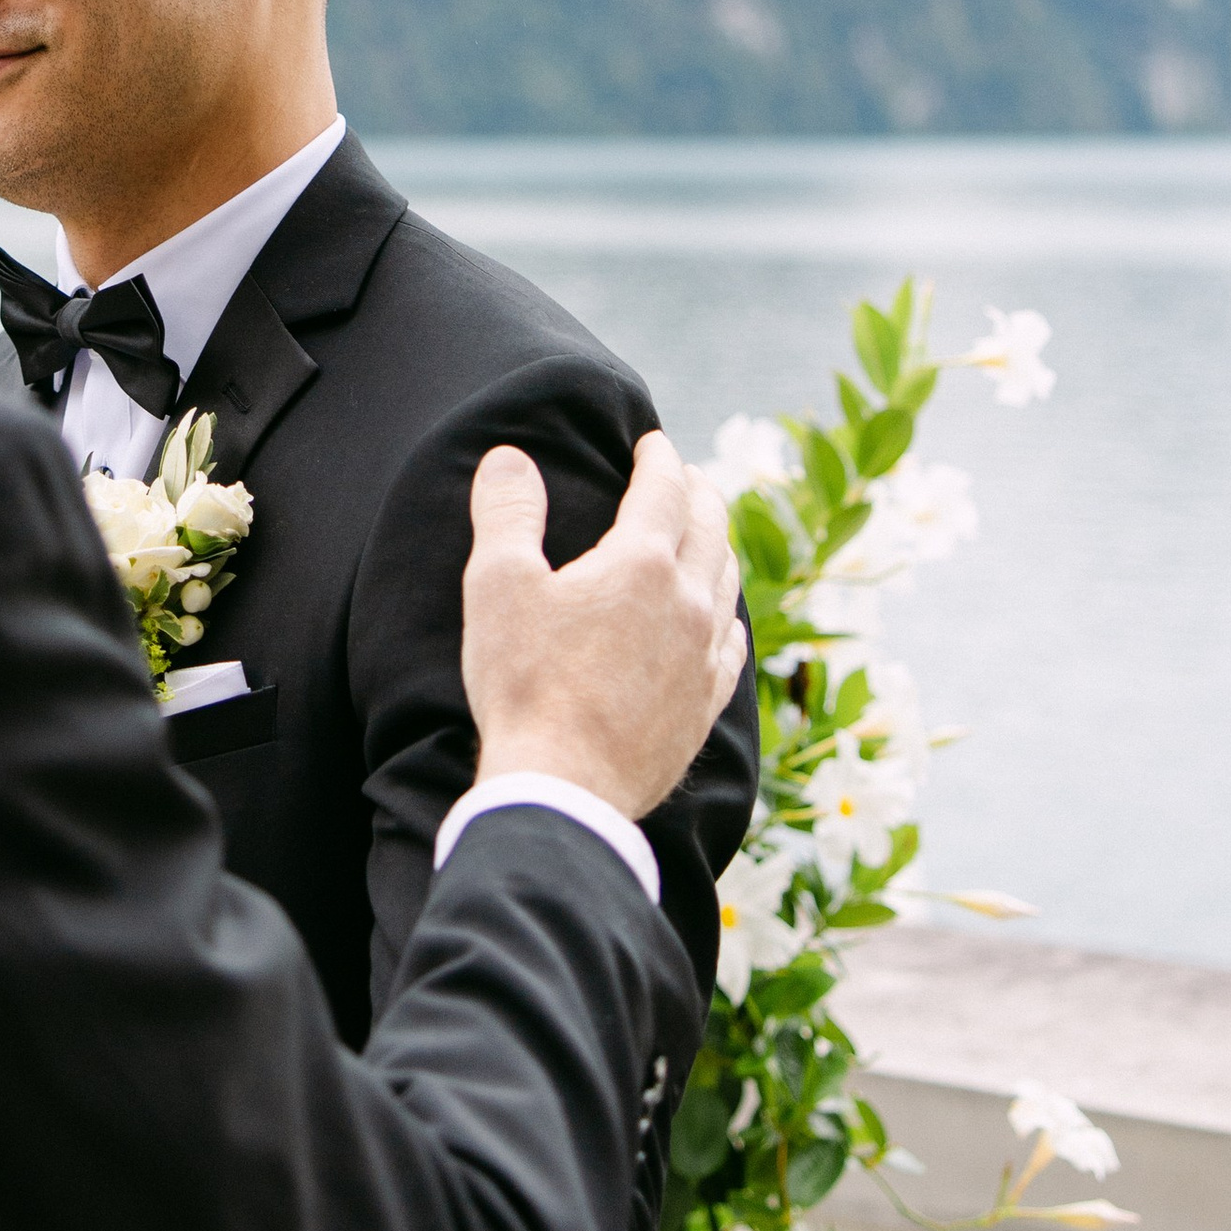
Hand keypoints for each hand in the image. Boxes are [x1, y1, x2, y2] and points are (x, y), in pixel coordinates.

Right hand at [459, 430, 743, 821]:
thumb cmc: (524, 685)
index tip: (652, 443)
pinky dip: (727, 612)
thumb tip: (509, 458)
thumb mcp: (497, 587)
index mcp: (640, 564)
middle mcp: (687, 602)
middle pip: (709, 527)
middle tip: (685, 477)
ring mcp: (704, 656)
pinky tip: (720, 618)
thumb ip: (506, 513)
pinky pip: (732, 644)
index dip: (659, 458)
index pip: (663, 489)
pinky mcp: (705, 704)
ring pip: (728, 580)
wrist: (564, 786)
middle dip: (697, 492)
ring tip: (705, 534)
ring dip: (718, 544)